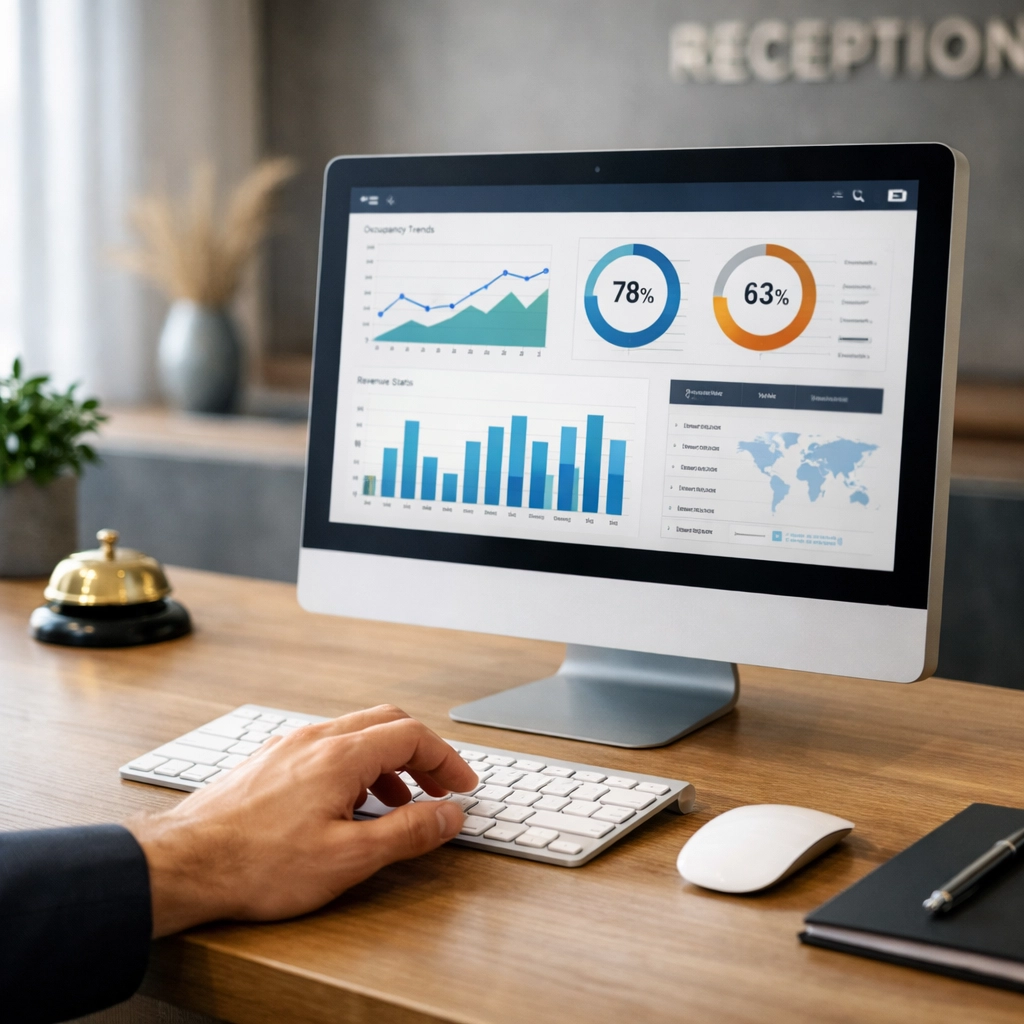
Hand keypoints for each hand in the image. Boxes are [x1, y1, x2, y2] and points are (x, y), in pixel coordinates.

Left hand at [125, 705, 477, 937]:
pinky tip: (347, 802)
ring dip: (388, 760)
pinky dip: (355, 765)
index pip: (412, 735)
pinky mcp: (269, 761)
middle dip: (422, 753)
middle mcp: (315, 739)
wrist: (183, 863)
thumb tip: (448, 815)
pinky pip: (326, 747)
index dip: (446, 759)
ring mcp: (288, 746)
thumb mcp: (348, 859)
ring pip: (355, 733)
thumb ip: (406, 832)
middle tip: (439, 785)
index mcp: (340, 755)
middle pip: (387, 723)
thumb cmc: (256, 863)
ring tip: (397, 800)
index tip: (462, 785)